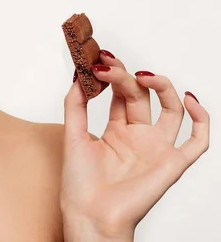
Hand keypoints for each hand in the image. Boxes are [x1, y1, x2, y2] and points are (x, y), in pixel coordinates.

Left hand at [60, 51, 209, 238]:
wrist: (89, 214)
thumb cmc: (80, 183)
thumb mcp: (73, 135)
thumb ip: (76, 105)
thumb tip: (79, 75)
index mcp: (117, 131)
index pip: (121, 94)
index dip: (113, 75)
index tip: (100, 59)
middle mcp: (139, 136)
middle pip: (142, 97)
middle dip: (127, 77)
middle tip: (109, 65)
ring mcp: (156, 148)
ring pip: (171, 109)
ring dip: (162, 87)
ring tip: (142, 75)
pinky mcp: (172, 163)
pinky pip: (197, 140)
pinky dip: (200, 118)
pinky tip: (188, 98)